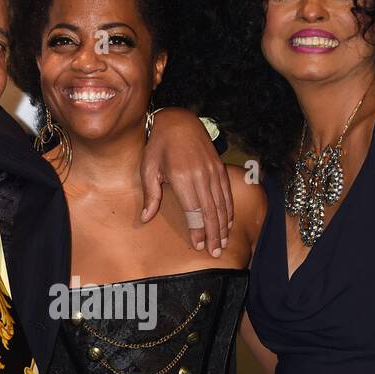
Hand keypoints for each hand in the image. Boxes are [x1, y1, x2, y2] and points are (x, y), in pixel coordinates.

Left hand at [138, 109, 232, 255]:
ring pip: (221, 204)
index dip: (198, 230)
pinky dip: (228, 210)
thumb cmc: (158, 146)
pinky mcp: (219, 168)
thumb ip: (150, 195)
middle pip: (211, 211)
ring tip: (223, 243)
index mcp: (182, 177)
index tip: (199, 245)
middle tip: (215, 252)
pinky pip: (226, 193)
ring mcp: (212, 171)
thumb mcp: (148, 169)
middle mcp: (200, 175)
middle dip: (214, 234)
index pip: (193, 210)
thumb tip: (145, 218)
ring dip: (223, 225)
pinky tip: (228, 223)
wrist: (179, 121)